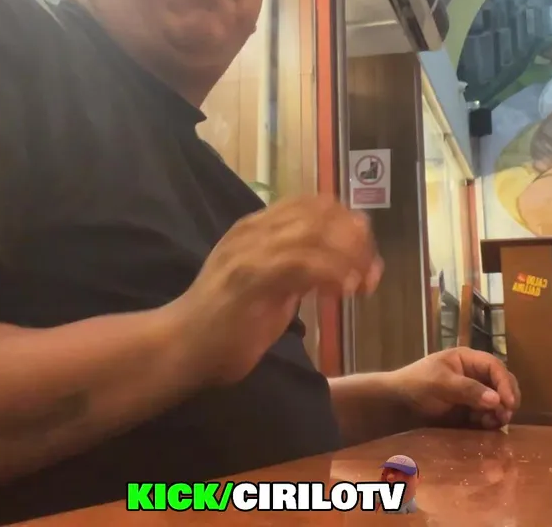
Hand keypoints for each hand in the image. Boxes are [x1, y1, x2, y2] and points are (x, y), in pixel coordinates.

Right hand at [170, 195, 383, 386]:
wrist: (180, 347)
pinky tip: (345, 291)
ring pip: (315, 233)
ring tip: (362, 285)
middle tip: (371, 273)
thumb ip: (295, 269)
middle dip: (356, 240)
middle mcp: (254, 230)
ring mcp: (251, 251)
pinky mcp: (251, 277)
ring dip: (349, 257)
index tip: (365, 255)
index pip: (314, 204)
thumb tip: (337, 267)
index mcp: (257, 227)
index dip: (347, 224)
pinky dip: (333, 273)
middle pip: (321, 213)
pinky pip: (304, 263)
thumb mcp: (267, 285)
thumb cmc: (224, 323)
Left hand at [388, 347, 519, 429]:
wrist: (398, 404)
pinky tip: (488, 426)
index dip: (505, 383)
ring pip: (497, 400)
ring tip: (497, 422)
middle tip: (507, 415)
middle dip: (507, 397)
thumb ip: (468, 390)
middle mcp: (474, 374)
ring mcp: (473, 392)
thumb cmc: (417, 384)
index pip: (495, 367)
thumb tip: (496, 400)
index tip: (509, 402)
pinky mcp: (469, 410)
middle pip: (501, 382)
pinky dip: (491, 420)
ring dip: (501, 410)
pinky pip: (487, 414)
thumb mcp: (441, 383)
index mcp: (468, 360)